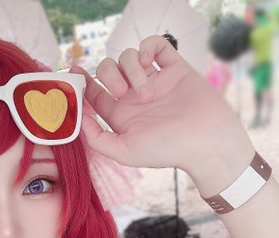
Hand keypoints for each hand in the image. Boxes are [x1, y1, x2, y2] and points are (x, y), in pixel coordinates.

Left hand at [71, 35, 248, 176]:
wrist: (205, 140)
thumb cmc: (167, 150)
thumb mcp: (124, 151)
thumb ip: (96, 138)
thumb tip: (77, 117)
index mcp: (122, 116)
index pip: (94, 94)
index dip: (82, 84)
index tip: (73, 74)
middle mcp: (135, 97)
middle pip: (108, 70)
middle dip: (108, 75)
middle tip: (121, 91)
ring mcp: (155, 80)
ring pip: (129, 57)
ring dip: (132, 69)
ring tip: (146, 92)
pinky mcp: (174, 67)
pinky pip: (155, 45)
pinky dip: (148, 47)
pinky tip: (150, 60)